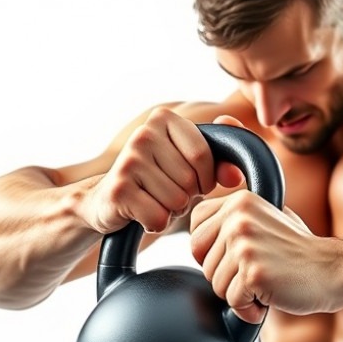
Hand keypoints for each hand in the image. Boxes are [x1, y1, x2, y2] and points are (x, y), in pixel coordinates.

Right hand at [91, 109, 242, 233]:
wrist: (107, 199)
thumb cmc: (158, 180)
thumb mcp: (190, 165)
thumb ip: (219, 162)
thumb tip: (236, 175)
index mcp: (164, 118)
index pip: (203, 154)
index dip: (205, 177)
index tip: (191, 179)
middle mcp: (144, 134)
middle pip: (191, 180)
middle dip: (186, 195)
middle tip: (165, 191)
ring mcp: (128, 161)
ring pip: (177, 201)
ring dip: (171, 210)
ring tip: (154, 200)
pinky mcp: (119, 190)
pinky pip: (159, 218)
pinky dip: (156, 223)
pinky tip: (142, 213)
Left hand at [190, 190, 342, 322]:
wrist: (334, 270)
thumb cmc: (301, 250)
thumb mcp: (266, 218)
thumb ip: (235, 218)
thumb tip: (197, 232)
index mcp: (239, 201)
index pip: (194, 230)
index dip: (208, 252)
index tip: (231, 258)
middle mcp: (239, 219)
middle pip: (201, 261)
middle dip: (224, 276)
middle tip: (254, 273)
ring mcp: (245, 245)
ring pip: (215, 284)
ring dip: (239, 294)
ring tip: (266, 283)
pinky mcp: (254, 273)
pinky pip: (232, 302)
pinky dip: (249, 309)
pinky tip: (269, 297)